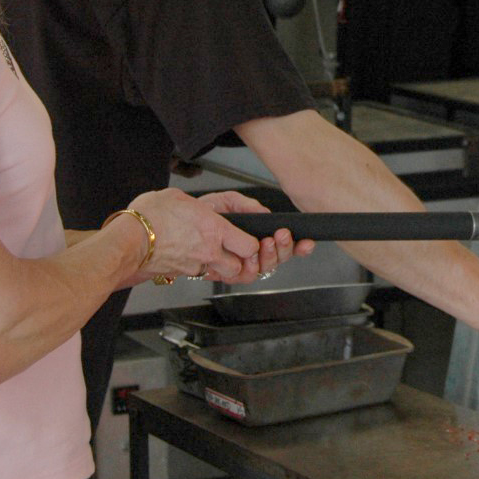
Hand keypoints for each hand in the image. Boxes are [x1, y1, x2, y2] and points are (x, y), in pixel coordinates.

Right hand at [122, 189, 312, 283]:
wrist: (124, 242)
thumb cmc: (149, 216)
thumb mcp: (185, 197)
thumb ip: (220, 203)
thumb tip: (243, 210)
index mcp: (213, 229)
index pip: (250, 245)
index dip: (258, 244)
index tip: (257, 236)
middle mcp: (209, 252)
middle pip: (244, 268)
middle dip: (251, 262)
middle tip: (252, 251)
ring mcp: (197, 266)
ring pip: (228, 275)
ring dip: (235, 268)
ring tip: (236, 255)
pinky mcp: (185, 274)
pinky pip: (209, 275)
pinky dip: (215, 269)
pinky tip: (214, 257)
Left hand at [195, 190, 314, 282]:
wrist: (172, 228)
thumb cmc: (198, 216)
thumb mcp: (225, 202)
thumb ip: (247, 205)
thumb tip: (265, 213)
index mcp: (255, 236)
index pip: (283, 244)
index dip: (298, 246)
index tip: (307, 241)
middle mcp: (251, 253)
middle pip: (279, 258)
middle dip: (286, 248)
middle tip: (282, 235)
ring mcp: (240, 264)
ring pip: (265, 269)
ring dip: (271, 256)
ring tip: (269, 242)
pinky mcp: (226, 273)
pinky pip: (245, 276)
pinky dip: (253, 268)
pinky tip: (253, 256)